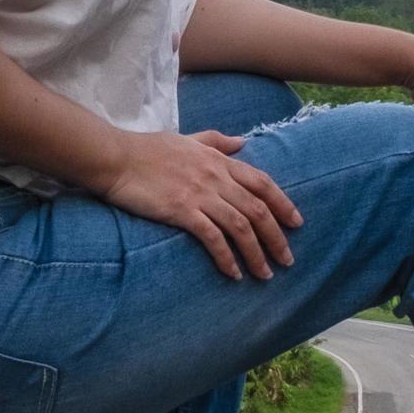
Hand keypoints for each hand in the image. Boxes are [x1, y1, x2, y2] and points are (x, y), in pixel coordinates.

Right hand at [98, 130, 304, 279]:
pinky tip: (233, 273)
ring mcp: (200, 194)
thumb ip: (217, 141)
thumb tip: (242, 143)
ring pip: (241, 227)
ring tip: (264, 274)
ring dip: (256, 254)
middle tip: (287, 260)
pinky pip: (213, 238)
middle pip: (258, 210)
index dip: (283, 204)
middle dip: (276, 237)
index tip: (296, 223)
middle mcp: (216, 177)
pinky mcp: (182, 210)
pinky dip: (226, 257)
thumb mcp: (189, 138)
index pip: (262, 183)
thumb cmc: (149, 148)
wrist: (116, 157)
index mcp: (219, 160)